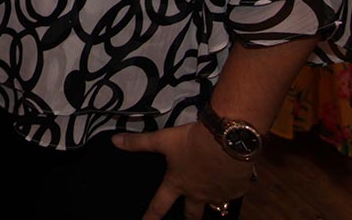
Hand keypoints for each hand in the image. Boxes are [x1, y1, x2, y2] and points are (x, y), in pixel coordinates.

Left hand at [114, 122, 254, 219]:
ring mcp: (218, 194)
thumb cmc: (192, 141)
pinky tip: (233, 179)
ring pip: (215, 205)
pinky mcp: (236, 189)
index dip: (150, 217)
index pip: (159, 205)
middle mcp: (197, 194)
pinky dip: (231, 187)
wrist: (227, 139)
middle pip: (192, 214)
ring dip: (213, 202)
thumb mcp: (163, 140)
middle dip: (189, 219)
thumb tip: (114, 141)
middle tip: (188, 219)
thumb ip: (139, 142)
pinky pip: (233, 192)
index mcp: (178, 184)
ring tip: (214, 200)